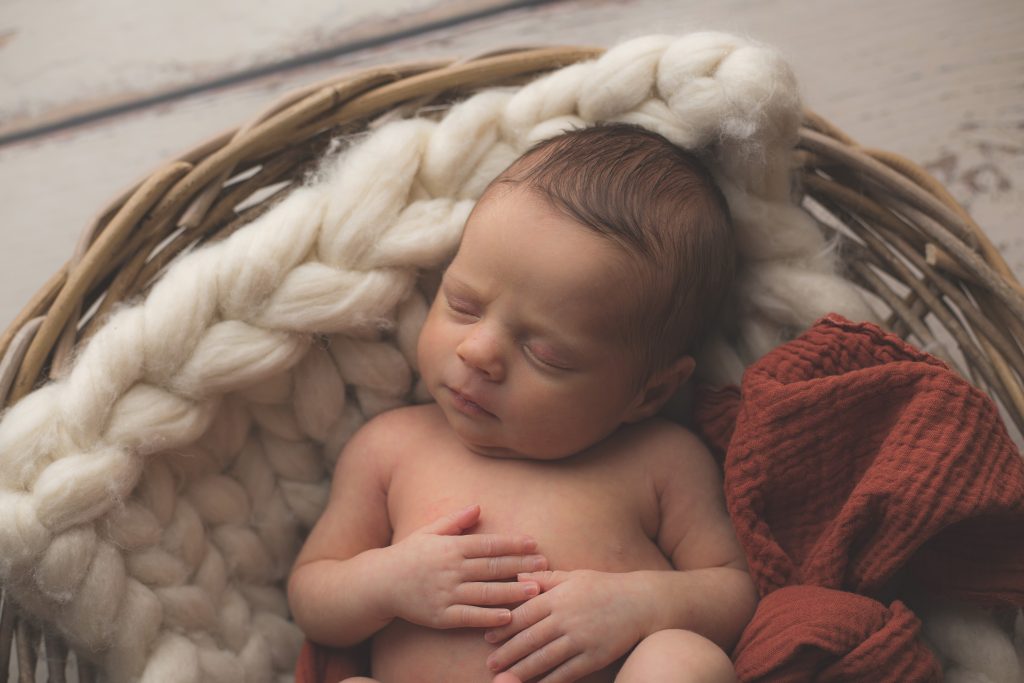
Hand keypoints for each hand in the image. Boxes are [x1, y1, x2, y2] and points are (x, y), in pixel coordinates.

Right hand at [382, 504, 547, 628]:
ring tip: (536, 590)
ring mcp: (445, 594)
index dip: (513, 544)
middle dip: (521, 565)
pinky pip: (470, 617)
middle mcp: (450, 569)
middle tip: (545, 565)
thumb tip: (478, 507)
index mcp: (450, 547)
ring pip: (486, 593)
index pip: (488, 544)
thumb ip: (455, 521)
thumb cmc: (408, 555)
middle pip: (492, 567)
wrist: (379, 583)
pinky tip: (509, 616)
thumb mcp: (429, 532)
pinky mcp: (440, 616)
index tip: (534, 543)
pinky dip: (490, 617)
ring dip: (513, 591)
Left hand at [483, 570, 651, 682]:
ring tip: (504, 679)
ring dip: (521, 671)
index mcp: (559, 597)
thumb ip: (545, 578)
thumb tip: (518, 575)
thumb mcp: (574, 576)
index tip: (488, 638)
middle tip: (490, 665)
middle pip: (530, 639)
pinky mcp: (594, 657)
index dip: (504, 628)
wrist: (641, 603)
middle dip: (507, 653)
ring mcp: (581, 639)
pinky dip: (549, 682)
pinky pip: (567, 673)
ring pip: (544, 659)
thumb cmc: (604, 587)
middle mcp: (567, 618)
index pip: (524, 614)